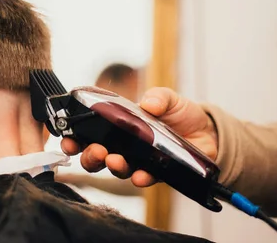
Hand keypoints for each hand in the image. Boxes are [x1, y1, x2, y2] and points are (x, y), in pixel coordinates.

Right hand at [60, 87, 217, 187]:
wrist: (209, 133)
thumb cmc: (181, 114)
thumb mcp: (170, 99)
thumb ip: (159, 97)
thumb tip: (148, 103)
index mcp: (118, 126)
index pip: (89, 133)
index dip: (74, 139)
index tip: (68, 140)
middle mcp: (123, 146)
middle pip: (96, 156)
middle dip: (89, 156)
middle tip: (95, 151)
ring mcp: (138, 161)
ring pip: (116, 169)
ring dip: (112, 167)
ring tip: (114, 160)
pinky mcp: (156, 173)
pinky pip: (143, 179)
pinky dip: (140, 178)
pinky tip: (140, 176)